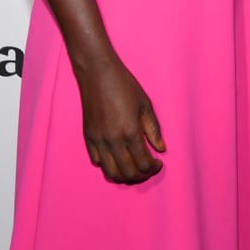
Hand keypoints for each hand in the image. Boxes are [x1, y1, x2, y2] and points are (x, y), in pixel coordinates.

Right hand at [76, 55, 165, 183]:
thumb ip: (153, 130)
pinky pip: (97, 161)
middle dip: (141, 175)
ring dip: (124, 175)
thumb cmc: (124, 85)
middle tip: (148, 167)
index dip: (153, 168)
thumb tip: (160, 148)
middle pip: (128, 173)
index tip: (158, 162)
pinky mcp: (88, 138)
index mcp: (130, 132)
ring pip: (111, 172)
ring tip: (133, 167)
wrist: (98, 73)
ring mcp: (98, 140)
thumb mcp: (145, 105)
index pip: (143, 164)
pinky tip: (118, 156)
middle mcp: (113, 140)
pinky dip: (109, 165)